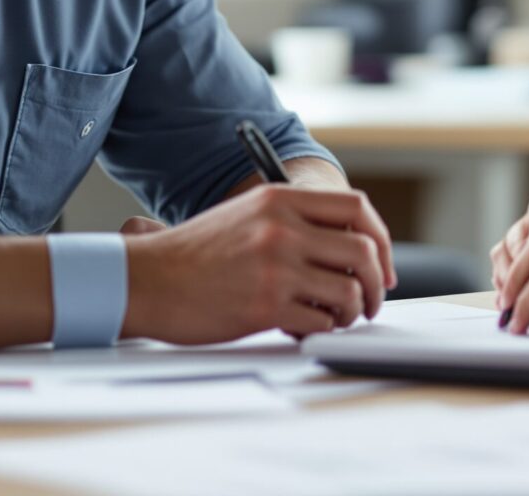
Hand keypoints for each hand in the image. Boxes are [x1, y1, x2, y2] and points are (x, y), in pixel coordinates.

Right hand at [123, 185, 393, 343]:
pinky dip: (324, 328)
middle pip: (363, 252)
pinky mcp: (265, 306)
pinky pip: (321, 321)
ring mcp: (275, 266)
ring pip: (348, 290)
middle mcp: (282, 228)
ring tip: (339, 317)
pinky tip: (310, 326)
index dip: (380, 239)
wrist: (147, 280)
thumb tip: (350, 246)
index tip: (381, 265)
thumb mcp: (246, 216)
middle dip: (376, 282)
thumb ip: (294, 221)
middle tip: (369, 301)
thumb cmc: (194, 254)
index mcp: (280, 200)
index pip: (357, 209)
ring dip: (352, 311)